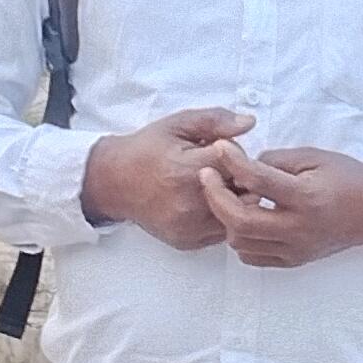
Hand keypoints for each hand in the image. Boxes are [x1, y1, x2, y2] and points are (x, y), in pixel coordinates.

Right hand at [82, 109, 254, 248]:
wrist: (114, 182)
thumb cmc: (146, 150)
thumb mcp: (178, 124)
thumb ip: (215, 121)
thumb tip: (249, 122)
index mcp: (187, 169)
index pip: (238, 162)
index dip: (236, 153)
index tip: (224, 150)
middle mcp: (189, 203)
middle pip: (243, 192)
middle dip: (241, 178)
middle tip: (224, 169)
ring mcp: (189, 226)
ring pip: (237, 216)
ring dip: (235, 200)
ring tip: (217, 185)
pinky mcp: (188, 241)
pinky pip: (223, 231)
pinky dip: (222, 216)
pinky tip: (207, 201)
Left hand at [196, 140, 362, 267]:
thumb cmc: (348, 178)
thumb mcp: (315, 158)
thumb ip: (276, 160)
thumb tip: (244, 166)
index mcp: (307, 197)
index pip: (258, 180)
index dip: (233, 162)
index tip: (218, 148)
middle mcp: (299, 228)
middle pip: (240, 221)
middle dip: (216, 198)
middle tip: (207, 177)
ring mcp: (295, 248)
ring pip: (241, 242)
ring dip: (227, 218)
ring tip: (227, 197)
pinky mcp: (294, 259)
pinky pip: (253, 256)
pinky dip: (240, 238)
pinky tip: (244, 218)